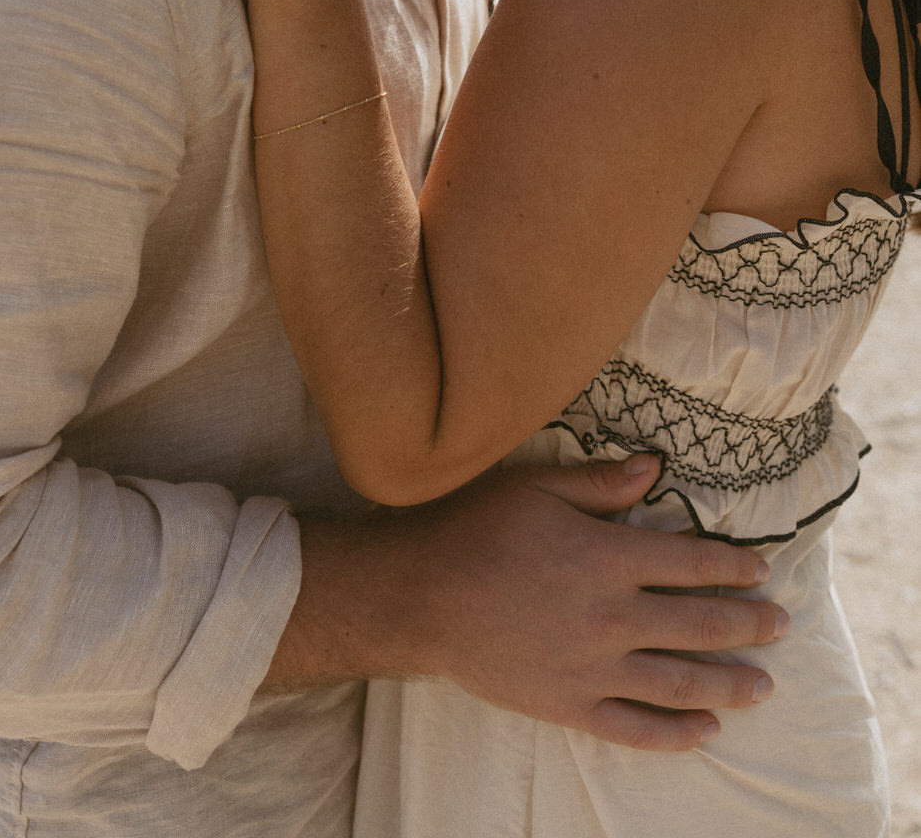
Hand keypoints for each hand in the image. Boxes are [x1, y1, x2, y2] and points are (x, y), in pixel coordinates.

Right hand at [272, 458, 784, 751]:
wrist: (419, 596)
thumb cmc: (474, 528)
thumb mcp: (536, 486)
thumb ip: (601, 481)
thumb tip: (656, 466)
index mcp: (606, 555)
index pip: (690, 562)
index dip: (732, 565)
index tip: (761, 569)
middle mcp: (610, 615)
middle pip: (698, 623)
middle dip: (748, 623)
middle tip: (781, 624)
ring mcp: (592, 666)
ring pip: (679, 680)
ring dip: (729, 682)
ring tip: (764, 684)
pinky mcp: (569, 704)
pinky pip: (635, 727)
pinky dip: (676, 734)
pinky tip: (706, 731)